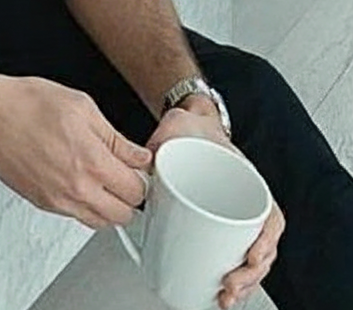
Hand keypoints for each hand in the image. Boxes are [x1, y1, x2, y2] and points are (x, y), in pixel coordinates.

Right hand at [0, 73, 152, 229]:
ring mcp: (58, 200)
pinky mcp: (42, 203)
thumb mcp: (82, 106)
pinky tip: (77, 180)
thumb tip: (138, 156)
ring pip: (100, 222)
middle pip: (123, 214)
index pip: (136, 190)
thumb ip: (115, 137)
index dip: (142, 177)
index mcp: (92, 160)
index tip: (137, 166)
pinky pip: (75, 216)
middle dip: (129, 196)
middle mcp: (76, 188)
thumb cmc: (27, 104)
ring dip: (108, 205)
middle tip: (122, 174)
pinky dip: (83, 204)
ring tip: (100, 179)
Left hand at [147, 102, 284, 308]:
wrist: (189, 126)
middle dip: (249, 275)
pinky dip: (230, 278)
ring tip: (224, 298)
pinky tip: (219, 292)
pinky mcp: (216, 226)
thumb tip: (148, 159)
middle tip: (228, 286)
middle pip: (262, 247)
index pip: (269, 216)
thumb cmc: (190, 129)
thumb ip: (163, 137)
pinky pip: (232, 256)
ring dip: (242, 284)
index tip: (252, 257)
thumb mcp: (178, 126)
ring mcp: (233, 216)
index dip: (265, 241)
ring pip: (250, 259)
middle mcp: (246, 201)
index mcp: (245, 179)